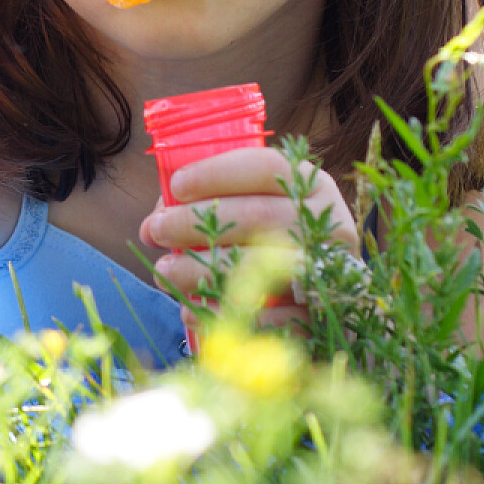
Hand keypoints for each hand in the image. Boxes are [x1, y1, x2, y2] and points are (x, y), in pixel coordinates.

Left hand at [140, 148, 359, 334]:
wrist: (330, 301)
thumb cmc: (274, 244)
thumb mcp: (254, 210)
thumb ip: (206, 206)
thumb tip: (153, 223)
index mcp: (311, 186)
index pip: (265, 167)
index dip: (216, 173)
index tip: (176, 185)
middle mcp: (328, 224)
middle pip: (256, 215)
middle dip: (195, 223)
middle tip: (157, 230)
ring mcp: (329, 271)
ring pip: (258, 265)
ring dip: (201, 269)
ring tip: (164, 272)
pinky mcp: (322, 316)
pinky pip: (270, 316)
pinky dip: (226, 313)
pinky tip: (193, 311)